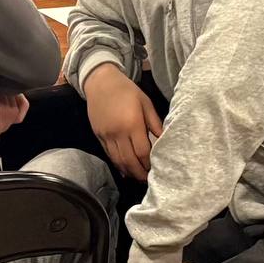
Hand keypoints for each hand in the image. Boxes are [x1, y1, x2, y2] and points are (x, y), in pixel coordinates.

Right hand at [82, 63, 161, 180]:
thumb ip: (155, 122)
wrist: (101, 82)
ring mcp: (106, 136)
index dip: (149, 164)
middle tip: (148, 180)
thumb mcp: (145, 102)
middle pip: (129, 160)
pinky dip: (117, 164)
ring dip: (128, 172)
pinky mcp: (98, 136)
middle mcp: (118, 133)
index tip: (155, 169)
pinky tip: (125, 169)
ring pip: (117, 160)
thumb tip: (165, 139)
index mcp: (132, 124)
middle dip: (139, 173)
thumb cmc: (127, 91)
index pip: (142, 152)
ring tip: (138, 178)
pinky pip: (109, 154)